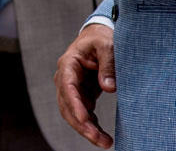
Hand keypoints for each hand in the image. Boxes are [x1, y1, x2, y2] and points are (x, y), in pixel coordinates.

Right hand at [55, 24, 115, 148]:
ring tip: (104, 142)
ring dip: (86, 129)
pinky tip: (103, 136)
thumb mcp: (107, 45)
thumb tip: (109, 88)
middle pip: (67, 105)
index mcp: (69, 63)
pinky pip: (83, 113)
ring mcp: (73, 87)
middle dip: (81, 124)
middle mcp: (66, 77)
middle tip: (98, 138)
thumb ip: (108, 65)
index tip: (85, 119)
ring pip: (73, 113)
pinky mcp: (82, 94)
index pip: (67, 86)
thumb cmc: (101, 38)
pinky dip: (91, 125)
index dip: (74, 104)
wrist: (99, 35)